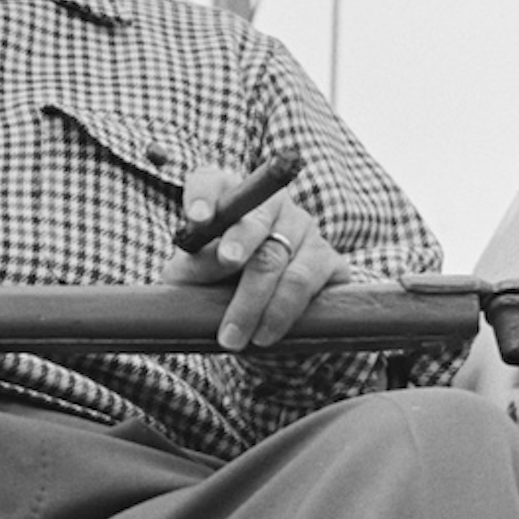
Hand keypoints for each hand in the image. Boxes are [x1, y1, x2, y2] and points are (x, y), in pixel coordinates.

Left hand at [160, 164, 346, 349]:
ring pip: (279, 258)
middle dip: (239, 241)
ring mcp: (305, 230)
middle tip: (227, 262)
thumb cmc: (217, 288)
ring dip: (254, 300)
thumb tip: (194, 268)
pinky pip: (308, 282)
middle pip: (255, 219)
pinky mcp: (329, 261)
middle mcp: (270, 205)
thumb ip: (189, 269)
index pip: (210, 182)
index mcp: (227, 199)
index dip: (203, 196)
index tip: (197, 217)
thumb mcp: (192, 278)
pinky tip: (265, 334)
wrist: (262, 319)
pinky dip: (282, 311)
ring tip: (233, 336)